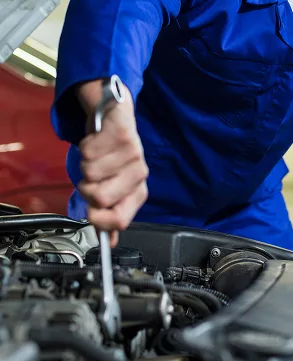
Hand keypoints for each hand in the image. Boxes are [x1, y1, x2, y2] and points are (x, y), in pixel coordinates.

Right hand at [77, 81, 148, 245]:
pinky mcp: (123, 134)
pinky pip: (88, 150)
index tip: (91, 208)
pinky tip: (96, 140)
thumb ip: (109, 213)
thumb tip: (109, 241)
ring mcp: (133, 154)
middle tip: (92, 175)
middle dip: (86, 186)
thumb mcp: (112, 187)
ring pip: (89, 172)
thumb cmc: (111, 157)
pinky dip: (85, 146)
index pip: (119, 220)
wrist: (115, 119)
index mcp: (138, 193)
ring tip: (96, 155)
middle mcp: (140, 175)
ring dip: (85, 163)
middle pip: (99, 197)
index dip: (98, 219)